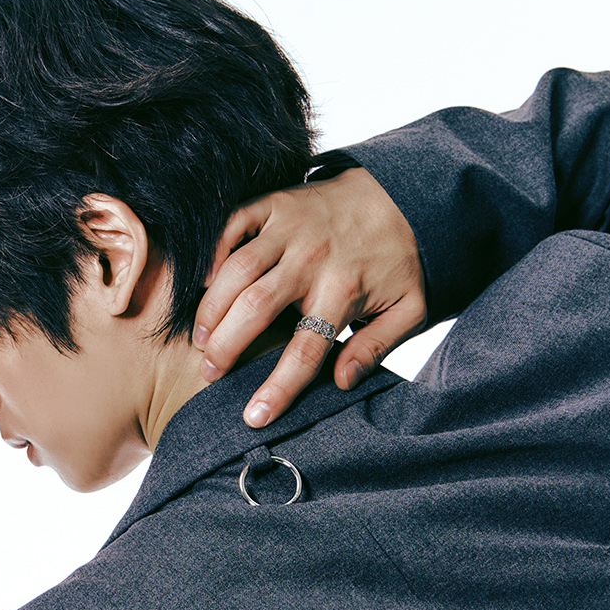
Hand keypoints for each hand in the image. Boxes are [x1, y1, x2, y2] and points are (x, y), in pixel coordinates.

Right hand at [192, 166, 425, 428]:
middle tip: (209, 373)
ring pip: (238, 268)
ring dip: (212, 306)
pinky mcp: (276, 201)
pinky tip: (203, 280)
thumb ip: (377, 348)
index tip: (254, 416)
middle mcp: (313, 258)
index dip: (278, 387)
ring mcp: (291, 226)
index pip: (305, 350)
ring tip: (200, 338)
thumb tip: (341, 382)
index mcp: (344, 290)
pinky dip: (213, 249)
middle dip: (227, 346)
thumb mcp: (409, 309)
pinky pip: (234, 222)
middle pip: (258, 308)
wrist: (402, 193)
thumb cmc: (399, 258)